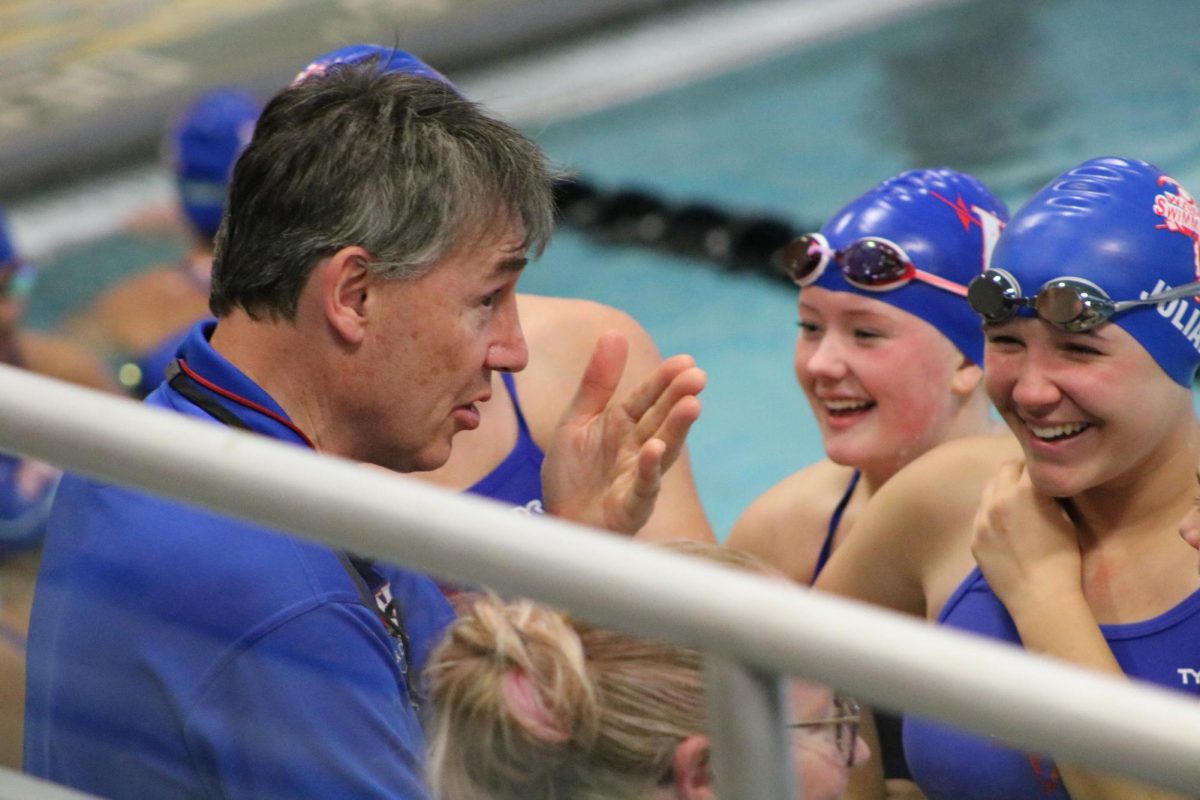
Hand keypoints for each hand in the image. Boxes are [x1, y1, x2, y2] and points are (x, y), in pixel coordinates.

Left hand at [541, 331, 704, 533]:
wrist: (557, 523)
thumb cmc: (572, 475)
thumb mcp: (576, 420)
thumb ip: (597, 382)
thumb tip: (615, 333)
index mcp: (623, 425)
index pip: (647, 398)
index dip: (664, 380)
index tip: (686, 361)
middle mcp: (637, 448)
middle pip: (660, 420)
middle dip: (678, 398)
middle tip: (697, 377)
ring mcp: (638, 477)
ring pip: (662, 449)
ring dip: (677, 429)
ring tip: (692, 406)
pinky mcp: (632, 506)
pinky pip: (644, 486)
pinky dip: (650, 469)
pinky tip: (654, 449)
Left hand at [971, 459, 1083, 615]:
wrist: (1040, 597)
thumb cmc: (1063, 560)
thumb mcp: (1065, 520)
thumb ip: (1050, 496)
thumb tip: (1045, 485)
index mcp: (1026, 491)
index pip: (1030, 462)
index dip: (1040, 465)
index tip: (1045, 469)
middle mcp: (998, 499)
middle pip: (1005, 470)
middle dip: (1018, 472)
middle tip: (1030, 482)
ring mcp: (982, 519)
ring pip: (989, 490)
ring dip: (1001, 490)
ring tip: (1015, 503)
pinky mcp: (974, 538)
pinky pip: (980, 516)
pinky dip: (991, 514)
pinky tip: (1004, 526)